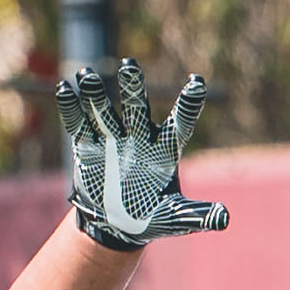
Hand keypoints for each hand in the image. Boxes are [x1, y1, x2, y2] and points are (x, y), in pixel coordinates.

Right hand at [58, 62, 229, 252]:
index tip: (198, 82)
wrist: (116, 224)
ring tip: (85, 75)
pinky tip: (65, 89)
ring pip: (104, 110)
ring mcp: (113, 138)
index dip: (189, 104)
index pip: (180, 122)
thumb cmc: (150, 217)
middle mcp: (139, 136)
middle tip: (129, 64)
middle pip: (138, 107)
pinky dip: (72, 108)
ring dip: (95, 94)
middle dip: (132, 87)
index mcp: (165, 149)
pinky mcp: (88, 146)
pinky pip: (79, 124)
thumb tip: (224, 218)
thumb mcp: (174, 218)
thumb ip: (197, 215)